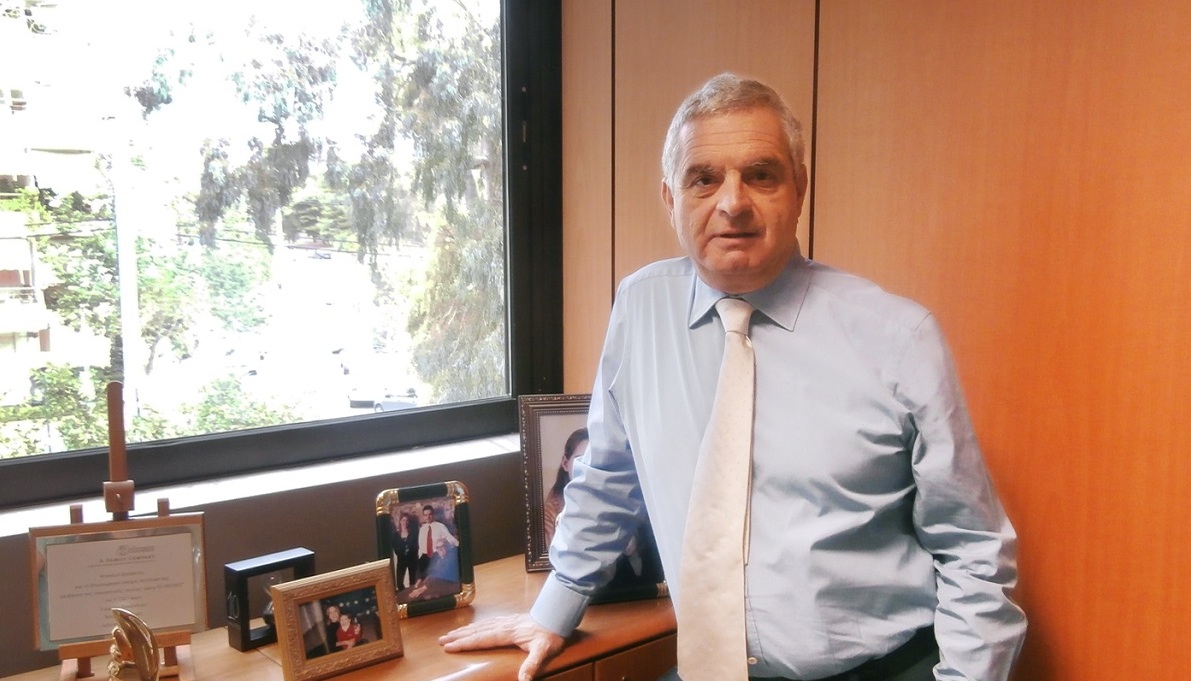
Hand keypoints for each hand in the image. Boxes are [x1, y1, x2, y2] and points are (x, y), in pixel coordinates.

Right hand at [439, 613, 564, 680]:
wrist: (558, 615)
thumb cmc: (551, 634)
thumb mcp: (544, 651)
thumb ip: (532, 665)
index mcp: (507, 633)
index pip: (481, 639)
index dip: (465, 643)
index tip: (449, 646)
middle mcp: (504, 625)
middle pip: (477, 631)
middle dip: (458, 636)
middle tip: (441, 640)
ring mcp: (507, 621)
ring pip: (481, 625)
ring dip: (465, 629)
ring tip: (451, 633)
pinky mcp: (511, 619)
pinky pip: (489, 622)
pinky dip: (477, 625)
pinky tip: (474, 627)